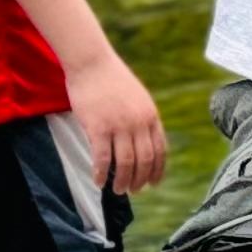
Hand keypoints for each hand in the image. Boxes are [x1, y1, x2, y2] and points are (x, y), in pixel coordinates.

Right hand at [65, 51, 170, 190]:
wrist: (92, 62)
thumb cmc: (112, 79)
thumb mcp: (138, 98)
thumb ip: (143, 119)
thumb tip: (143, 143)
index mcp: (151, 116)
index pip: (160, 150)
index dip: (158, 171)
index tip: (153, 184)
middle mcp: (139, 122)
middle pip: (144, 161)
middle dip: (140, 180)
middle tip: (132, 190)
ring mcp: (119, 125)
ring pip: (125, 163)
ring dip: (122, 181)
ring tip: (117, 189)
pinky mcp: (98, 127)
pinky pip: (102, 158)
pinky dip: (102, 173)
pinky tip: (98, 181)